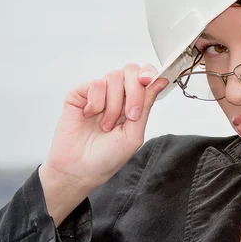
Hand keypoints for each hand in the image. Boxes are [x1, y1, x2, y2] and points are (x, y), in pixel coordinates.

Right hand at [39, 64, 167, 198]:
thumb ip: (146, 105)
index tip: (149, 80)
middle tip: (130, 115)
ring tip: (106, 125)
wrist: (78, 170)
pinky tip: (90, 116)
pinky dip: (96, 102)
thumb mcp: (134, 134)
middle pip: (131, 71)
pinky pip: (95, 84)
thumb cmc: (106, 158)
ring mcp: (98, 93)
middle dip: (134, 92)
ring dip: (113, 105)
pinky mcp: (80, 94)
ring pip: (114, 77)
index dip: (149, 73)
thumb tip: (161, 81)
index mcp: (133, 103)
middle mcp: (117, 95)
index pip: (144, 75)